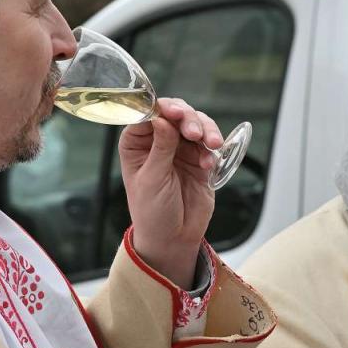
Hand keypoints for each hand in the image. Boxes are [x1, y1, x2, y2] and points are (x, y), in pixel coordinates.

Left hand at [118, 97, 220, 287]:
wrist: (173, 238)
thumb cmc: (152, 211)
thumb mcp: (152, 179)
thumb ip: (161, 148)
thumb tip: (163, 119)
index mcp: (136, 143)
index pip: (147, 114)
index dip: (162, 109)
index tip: (174, 113)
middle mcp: (158, 141)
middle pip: (175, 114)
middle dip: (188, 118)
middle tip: (195, 133)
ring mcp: (180, 148)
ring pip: (196, 124)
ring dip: (206, 130)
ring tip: (211, 145)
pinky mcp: (199, 159)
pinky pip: (209, 145)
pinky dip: (212, 150)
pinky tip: (209, 165)